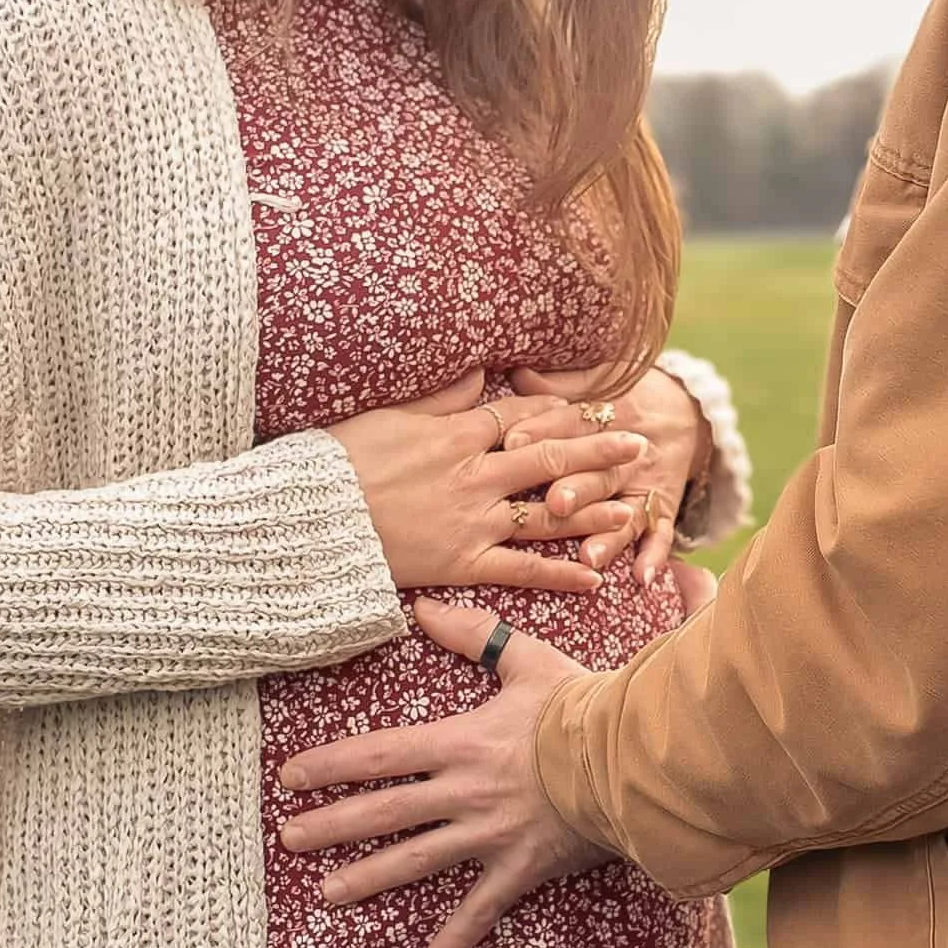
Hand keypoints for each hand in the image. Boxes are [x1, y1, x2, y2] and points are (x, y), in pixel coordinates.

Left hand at [277, 603, 601, 947]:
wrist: (632, 758)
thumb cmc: (583, 707)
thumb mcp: (527, 660)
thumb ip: (475, 635)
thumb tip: (424, 609)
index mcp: (459, 743)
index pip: (378, 754)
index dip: (329, 764)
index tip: (290, 777)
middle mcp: (463, 792)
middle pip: (383, 812)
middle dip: (330, 825)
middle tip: (288, 839)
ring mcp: (489, 834)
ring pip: (416, 861)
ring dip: (368, 878)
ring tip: (326, 894)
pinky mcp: (520, 868)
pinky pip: (482, 909)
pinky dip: (456, 938)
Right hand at [328, 368, 647, 593]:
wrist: (308, 519)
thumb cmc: (336, 463)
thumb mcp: (388, 416)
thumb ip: (439, 398)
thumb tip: (478, 372)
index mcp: (455, 434)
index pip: (523, 415)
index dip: (562, 410)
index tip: (595, 405)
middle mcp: (474, 474)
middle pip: (550, 457)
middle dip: (599, 450)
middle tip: (639, 443)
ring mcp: (472, 520)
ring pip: (548, 512)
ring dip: (596, 508)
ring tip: (637, 505)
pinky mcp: (463, 562)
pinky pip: (521, 569)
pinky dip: (559, 572)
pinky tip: (594, 575)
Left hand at [509, 364, 712, 585]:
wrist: (685, 410)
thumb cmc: (623, 397)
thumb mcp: (597, 381)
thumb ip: (557, 385)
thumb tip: (518, 372)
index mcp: (608, 414)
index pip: (572, 423)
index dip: (543, 431)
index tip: (512, 441)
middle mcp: (628, 453)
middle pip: (599, 472)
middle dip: (578, 488)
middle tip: (555, 502)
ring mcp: (647, 485)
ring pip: (627, 511)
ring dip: (610, 535)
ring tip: (590, 554)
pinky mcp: (664, 509)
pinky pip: (662, 535)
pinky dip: (654, 557)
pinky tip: (642, 579)